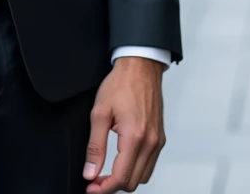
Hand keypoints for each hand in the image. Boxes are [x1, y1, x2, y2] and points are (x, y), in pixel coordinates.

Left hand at [83, 57, 165, 192]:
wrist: (140, 67)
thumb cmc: (121, 84)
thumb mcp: (99, 112)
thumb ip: (95, 146)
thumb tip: (90, 171)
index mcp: (134, 137)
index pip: (121, 177)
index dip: (104, 188)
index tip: (91, 187)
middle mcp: (150, 142)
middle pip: (133, 182)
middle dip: (113, 185)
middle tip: (95, 179)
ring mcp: (157, 141)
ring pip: (143, 176)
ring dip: (125, 179)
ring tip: (106, 172)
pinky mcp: (159, 138)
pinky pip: (149, 164)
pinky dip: (136, 169)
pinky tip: (122, 161)